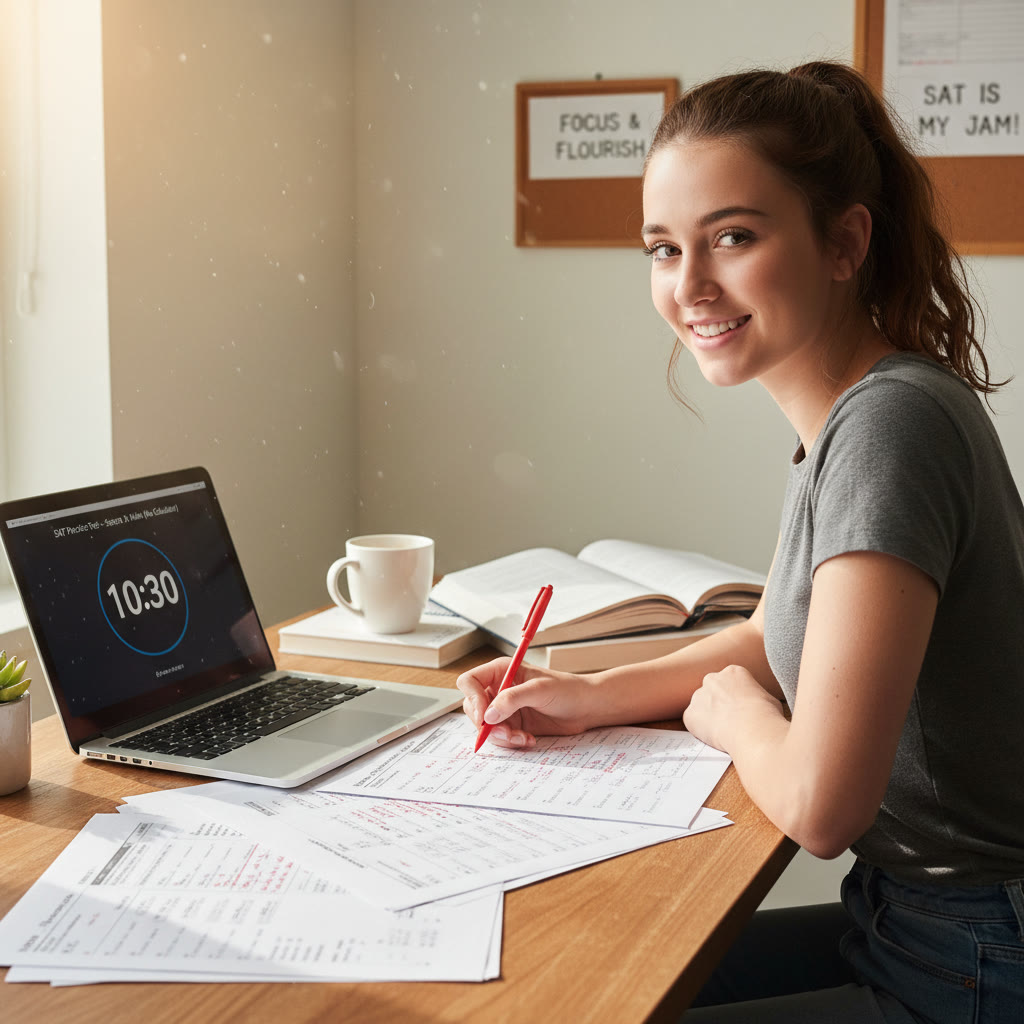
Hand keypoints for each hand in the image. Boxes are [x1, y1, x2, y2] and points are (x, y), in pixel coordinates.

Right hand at [456, 658, 592, 748]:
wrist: (586, 708)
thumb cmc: (567, 690)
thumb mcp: (540, 690)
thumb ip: (512, 699)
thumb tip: (488, 714)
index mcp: (501, 671)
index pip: (470, 682)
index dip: (472, 699)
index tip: (484, 717)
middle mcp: (499, 688)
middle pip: (473, 708)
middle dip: (488, 725)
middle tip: (508, 733)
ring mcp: (505, 708)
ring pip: (486, 727)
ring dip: (502, 736)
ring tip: (523, 738)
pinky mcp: (513, 724)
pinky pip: (500, 737)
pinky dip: (511, 742)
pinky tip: (529, 739)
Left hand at [683, 664, 783, 752]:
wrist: (752, 728)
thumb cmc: (765, 715)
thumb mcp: (769, 698)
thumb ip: (756, 697)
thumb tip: (760, 704)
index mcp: (733, 672)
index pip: (730, 683)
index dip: (736, 699)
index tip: (741, 710)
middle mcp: (712, 679)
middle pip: (712, 691)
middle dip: (719, 704)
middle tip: (730, 721)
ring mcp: (699, 696)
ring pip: (701, 706)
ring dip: (709, 717)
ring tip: (725, 731)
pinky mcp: (690, 714)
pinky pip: (693, 722)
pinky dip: (701, 731)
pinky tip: (716, 737)